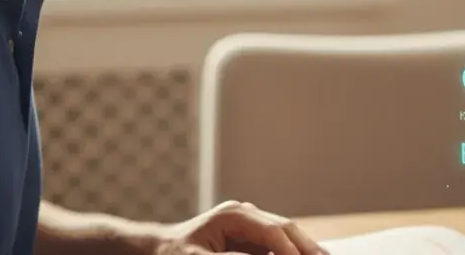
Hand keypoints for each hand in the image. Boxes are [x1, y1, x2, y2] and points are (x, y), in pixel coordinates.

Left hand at [155, 200, 327, 254]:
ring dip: (304, 249)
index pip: (271, 230)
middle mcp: (245, 214)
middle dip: (306, 246)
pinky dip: (292, 252)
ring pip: (286, 234)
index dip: (290, 249)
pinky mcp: (251, 237)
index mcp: (233, 215)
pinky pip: (277, 244)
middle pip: (285, 228)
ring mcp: (250, 224)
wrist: (158, 249)